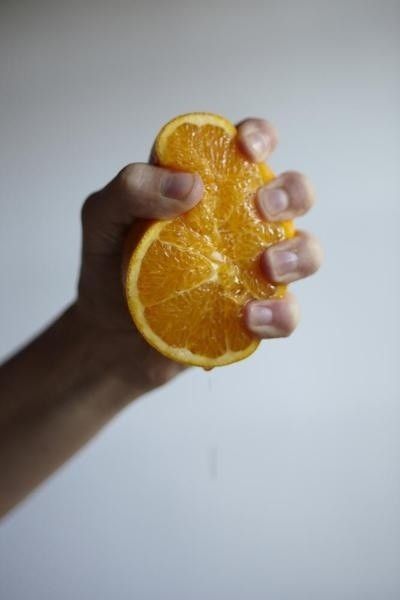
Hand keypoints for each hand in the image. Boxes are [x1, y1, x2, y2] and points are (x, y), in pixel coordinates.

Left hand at [77, 117, 321, 391]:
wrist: (108, 335)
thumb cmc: (108, 268)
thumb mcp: (102, 217)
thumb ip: (131, 188)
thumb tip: (191, 186)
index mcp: (209, 188)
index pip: (249, 147)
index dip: (260, 137)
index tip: (247, 149)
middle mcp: (239, 224)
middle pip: (294, 194)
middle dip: (292, 193)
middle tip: (263, 209)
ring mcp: (252, 269)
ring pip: (306, 251)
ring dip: (299, 254)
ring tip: (268, 267)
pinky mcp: (254, 313)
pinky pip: (287, 312)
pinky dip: (280, 314)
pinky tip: (250, 316)